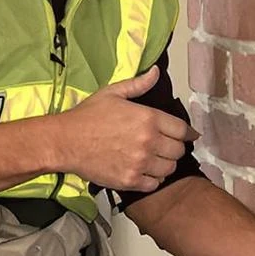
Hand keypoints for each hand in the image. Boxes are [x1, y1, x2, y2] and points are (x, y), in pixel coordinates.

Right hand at [52, 66, 193, 192]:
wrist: (65, 141)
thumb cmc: (87, 116)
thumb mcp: (112, 93)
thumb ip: (138, 84)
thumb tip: (156, 71)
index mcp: (148, 118)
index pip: (182, 130)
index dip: (188, 134)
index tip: (189, 136)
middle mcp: (149, 141)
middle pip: (178, 151)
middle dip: (174, 148)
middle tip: (165, 148)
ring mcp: (140, 163)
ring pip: (169, 169)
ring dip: (164, 165)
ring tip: (155, 160)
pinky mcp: (130, 180)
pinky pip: (154, 184)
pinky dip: (152, 179)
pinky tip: (144, 172)